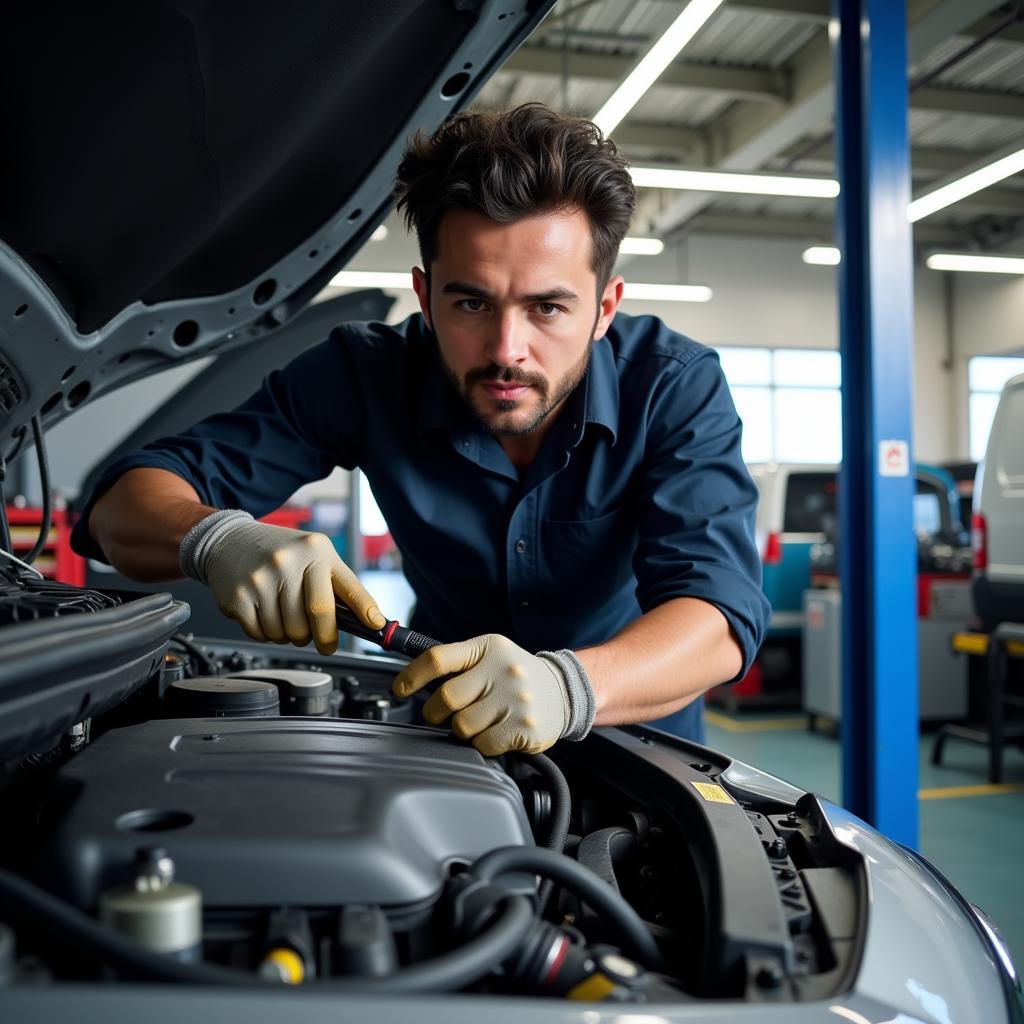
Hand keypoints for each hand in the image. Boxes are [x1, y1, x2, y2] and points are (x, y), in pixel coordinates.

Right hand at [204, 520, 385, 654]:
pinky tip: (265, 614)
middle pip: (316, 618)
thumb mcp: (313, 555)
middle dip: (322, 638)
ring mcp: (262, 579)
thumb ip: (336, 585)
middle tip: (321, 641)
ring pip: (287, 632)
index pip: (347, 587)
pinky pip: (261, 634)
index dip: (365, 610)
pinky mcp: (238, 597)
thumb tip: (364, 621)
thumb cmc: (280, 553)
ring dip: (290, 636)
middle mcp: (290, 562)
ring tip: (284, 616)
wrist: (229, 540)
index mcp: (317, 551)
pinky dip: (266, 634)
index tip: (376, 626)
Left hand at [392, 634, 570, 755]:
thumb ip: (458, 665)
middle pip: (446, 697)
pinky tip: (497, 732)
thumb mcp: (490, 656)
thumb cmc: (515, 676)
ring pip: (462, 725)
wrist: (564, 691)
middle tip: (444, 713)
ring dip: (464, 729)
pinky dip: (484, 743)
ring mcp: (516, 698)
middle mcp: (503, 669)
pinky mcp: (524, 726)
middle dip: (436, 711)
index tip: (400, 688)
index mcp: (488, 647)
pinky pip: (483, 744)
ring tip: (481, 720)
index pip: (439, 658)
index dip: (412, 675)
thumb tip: (411, 678)